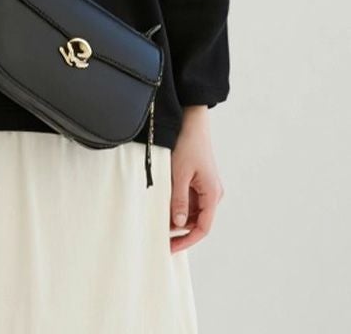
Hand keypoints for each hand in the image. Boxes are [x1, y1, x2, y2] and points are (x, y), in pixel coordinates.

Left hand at [169, 105, 224, 253]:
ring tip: (158, 221)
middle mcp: (212, 193)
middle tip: (159, 237)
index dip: (186, 241)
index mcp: (212, 194)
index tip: (170, 248)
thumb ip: (179, 200)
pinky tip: (163, 205)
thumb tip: (178, 224)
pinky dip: (177, 205)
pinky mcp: (199, 180)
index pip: (202, 228)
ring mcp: (206, 187)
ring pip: (191, 211)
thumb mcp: (180, 174)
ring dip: (176, 217)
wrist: (193, 122)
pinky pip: (189, 199)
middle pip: (196, 221)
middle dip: (179, 231)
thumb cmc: (188, 145)